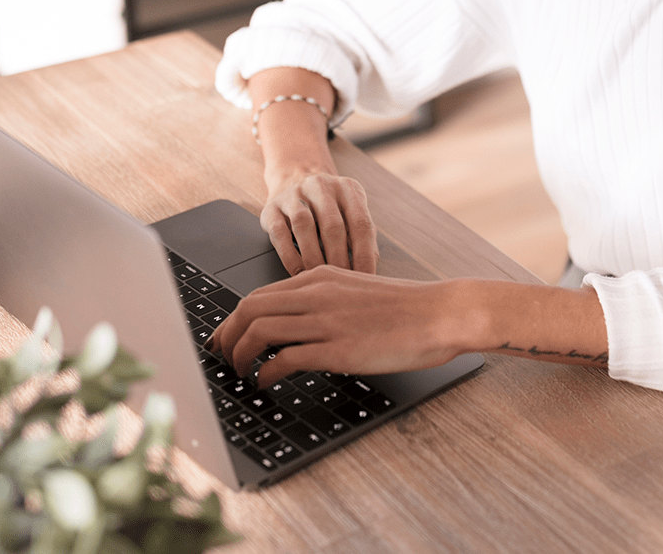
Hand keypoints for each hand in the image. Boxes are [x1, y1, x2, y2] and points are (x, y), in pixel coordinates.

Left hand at [211, 266, 471, 386]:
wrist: (440, 313)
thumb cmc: (406, 307)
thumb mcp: (356, 291)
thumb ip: (324, 301)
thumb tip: (297, 325)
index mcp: (318, 278)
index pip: (258, 295)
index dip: (232, 319)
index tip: (225, 337)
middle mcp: (316, 295)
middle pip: (248, 310)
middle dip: (227, 336)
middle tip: (222, 357)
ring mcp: (326, 321)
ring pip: (260, 331)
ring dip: (241, 356)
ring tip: (241, 373)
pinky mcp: (338, 349)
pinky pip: (285, 359)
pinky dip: (266, 373)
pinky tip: (266, 383)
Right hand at [260, 172, 378, 275]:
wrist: (294, 180)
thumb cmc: (330, 206)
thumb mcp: (351, 211)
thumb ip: (362, 235)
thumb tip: (369, 270)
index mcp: (347, 188)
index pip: (361, 224)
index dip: (364, 254)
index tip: (365, 278)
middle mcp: (321, 186)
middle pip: (332, 226)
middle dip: (339, 259)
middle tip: (342, 284)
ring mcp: (293, 194)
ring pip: (303, 226)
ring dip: (313, 258)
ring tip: (320, 279)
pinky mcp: (271, 207)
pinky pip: (279, 232)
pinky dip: (290, 256)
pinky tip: (298, 273)